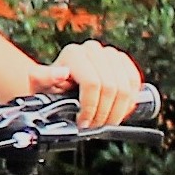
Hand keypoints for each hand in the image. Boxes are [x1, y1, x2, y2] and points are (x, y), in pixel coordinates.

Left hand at [20, 39, 147, 131]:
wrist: (58, 83)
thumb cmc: (48, 87)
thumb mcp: (39, 85)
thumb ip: (44, 78)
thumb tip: (62, 73)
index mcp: (74, 54)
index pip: (92, 84)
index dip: (91, 108)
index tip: (83, 123)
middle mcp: (92, 49)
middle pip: (111, 87)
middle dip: (104, 113)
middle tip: (94, 125)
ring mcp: (109, 53)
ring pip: (126, 87)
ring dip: (118, 111)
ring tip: (105, 122)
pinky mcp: (122, 60)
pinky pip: (135, 81)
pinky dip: (130, 100)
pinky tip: (120, 111)